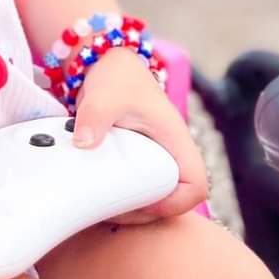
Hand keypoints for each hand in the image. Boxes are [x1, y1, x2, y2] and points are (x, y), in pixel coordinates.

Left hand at [71, 47, 207, 221]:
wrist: (107, 65)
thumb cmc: (118, 77)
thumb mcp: (105, 95)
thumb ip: (95, 116)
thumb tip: (83, 143)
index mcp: (175, 141)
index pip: (195, 186)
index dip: (174, 203)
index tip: (143, 202)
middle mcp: (170, 155)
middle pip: (173, 201)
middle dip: (144, 213)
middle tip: (111, 210)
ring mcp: (155, 161)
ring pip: (154, 199)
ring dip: (130, 209)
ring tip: (100, 206)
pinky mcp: (138, 163)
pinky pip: (136, 189)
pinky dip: (119, 197)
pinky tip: (95, 196)